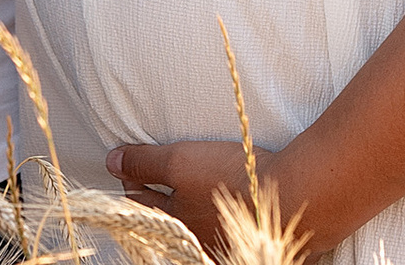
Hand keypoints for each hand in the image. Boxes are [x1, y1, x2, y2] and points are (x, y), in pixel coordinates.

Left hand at [108, 141, 318, 261]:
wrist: (293, 196)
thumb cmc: (232, 177)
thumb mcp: (180, 162)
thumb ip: (145, 162)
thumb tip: (111, 161)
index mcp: (176, 220)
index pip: (141, 201)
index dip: (132, 179)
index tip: (128, 166)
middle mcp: (195, 238)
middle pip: (164, 219)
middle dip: (153, 200)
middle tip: (147, 182)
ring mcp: (222, 243)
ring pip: (192, 228)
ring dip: (184, 213)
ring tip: (183, 198)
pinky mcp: (248, 242)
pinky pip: (221, 236)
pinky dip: (213, 224)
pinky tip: (219, 216)